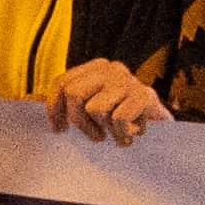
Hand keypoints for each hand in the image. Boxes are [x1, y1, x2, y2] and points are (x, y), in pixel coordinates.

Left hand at [48, 58, 168, 143]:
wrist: (170, 132)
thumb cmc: (126, 121)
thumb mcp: (98, 107)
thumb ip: (74, 103)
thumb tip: (34, 108)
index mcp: (96, 67)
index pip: (62, 83)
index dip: (54, 108)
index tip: (57, 130)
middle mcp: (111, 69)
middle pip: (74, 94)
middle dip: (79, 123)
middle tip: (95, 136)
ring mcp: (129, 81)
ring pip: (95, 109)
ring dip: (105, 130)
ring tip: (117, 135)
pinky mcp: (145, 96)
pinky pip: (117, 119)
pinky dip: (121, 135)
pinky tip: (131, 136)